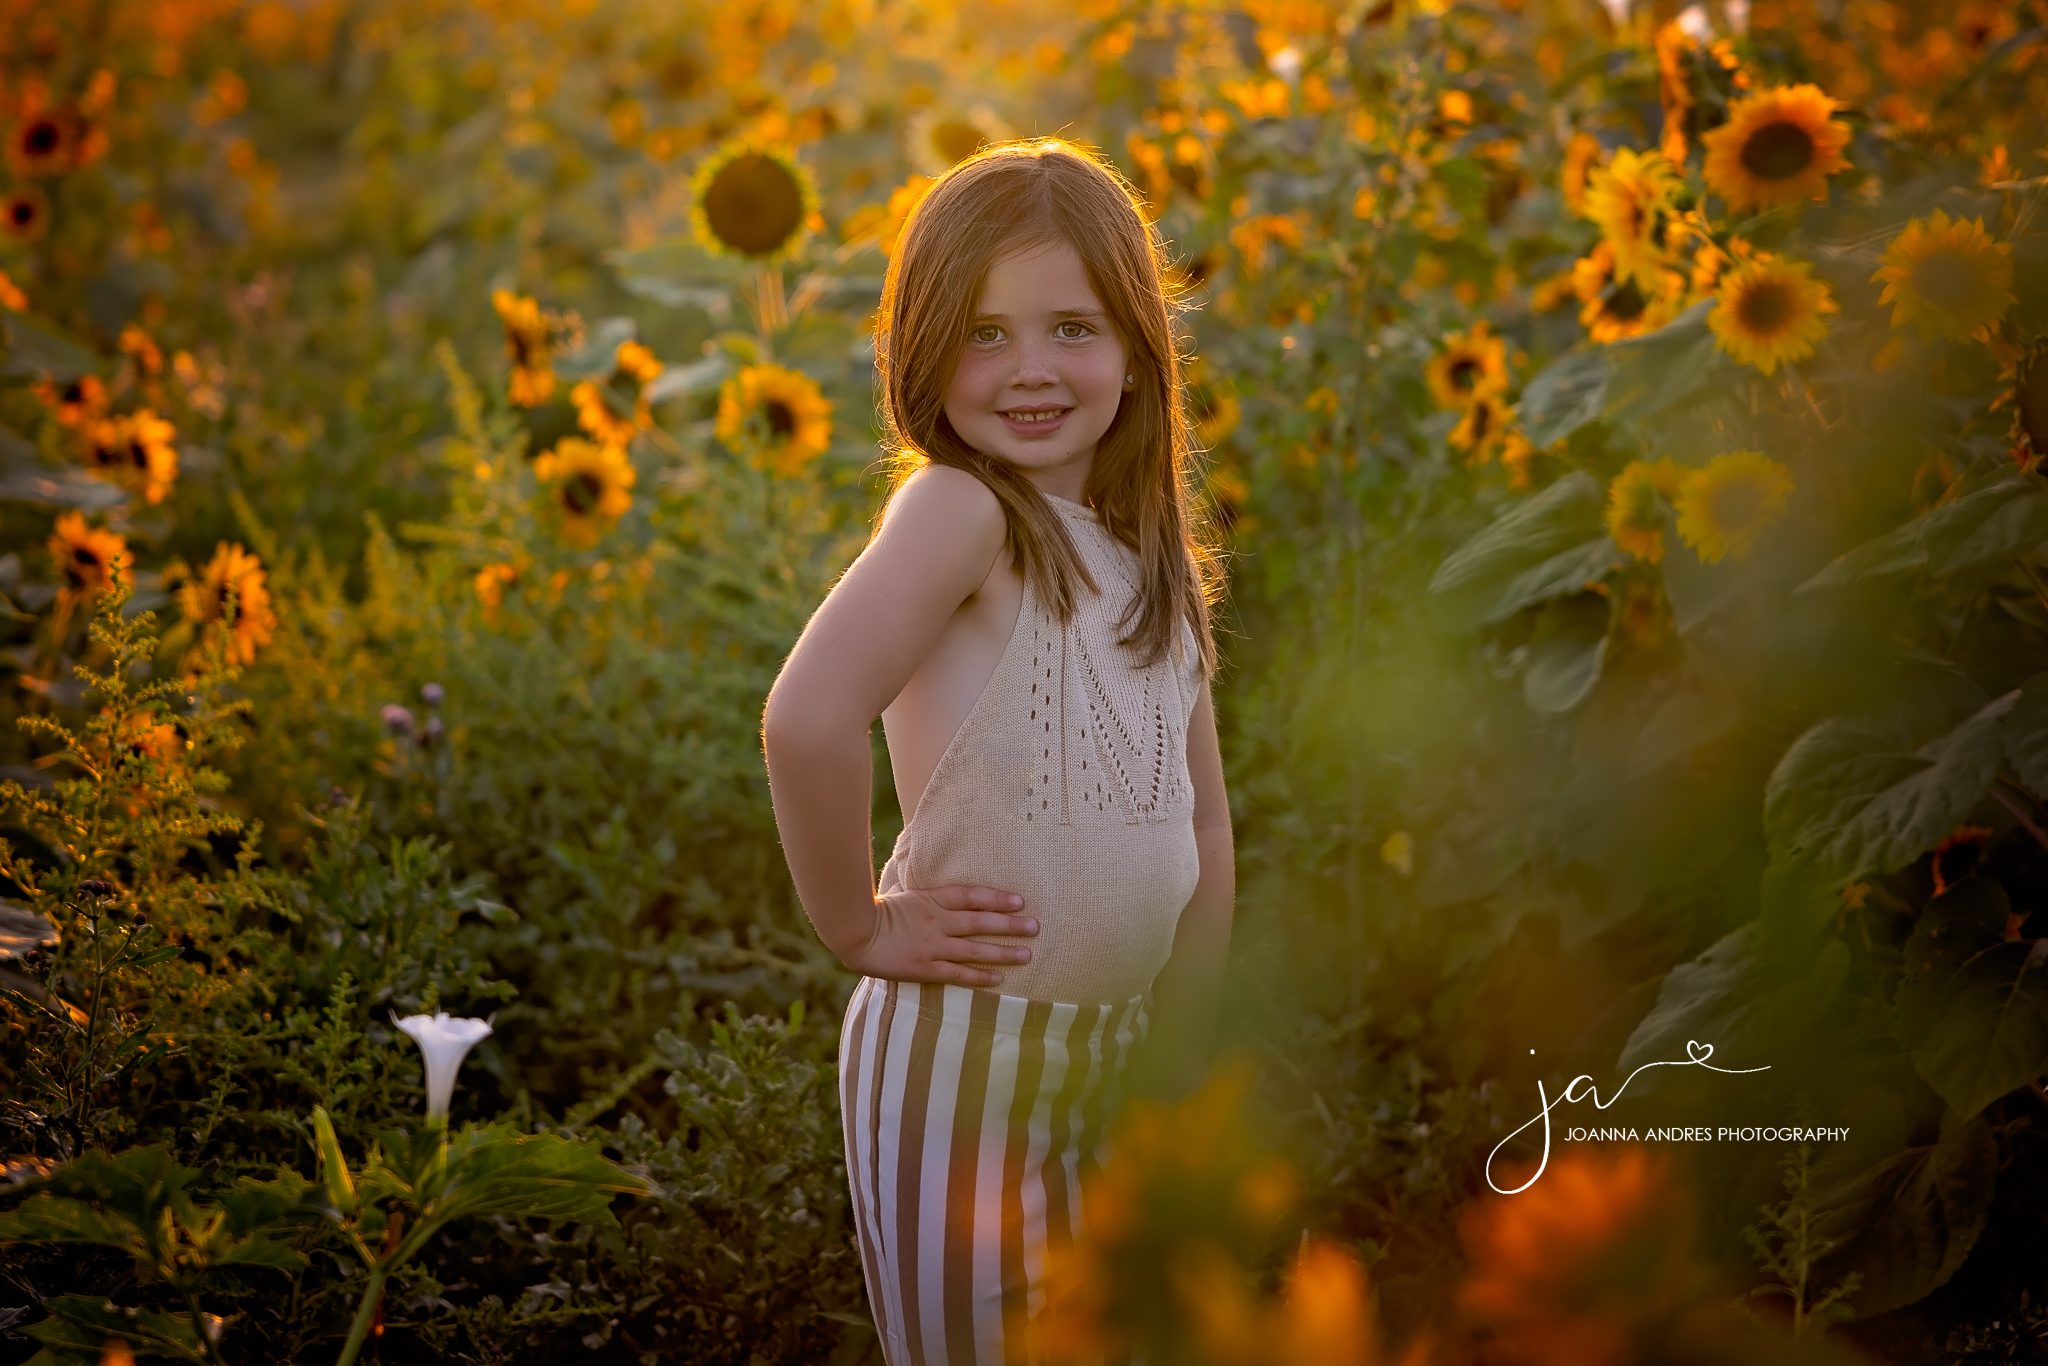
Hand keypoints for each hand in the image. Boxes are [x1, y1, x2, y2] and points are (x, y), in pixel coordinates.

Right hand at [836, 885, 1037, 987]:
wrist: (854, 932)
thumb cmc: (875, 910)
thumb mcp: (902, 892)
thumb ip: (924, 891)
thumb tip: (937, 884)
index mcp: (931, 899)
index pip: (972, 896)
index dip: (997, 898)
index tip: (1019, 901)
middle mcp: (937, 922)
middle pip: (981, 921)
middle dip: (1010, 924)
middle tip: (1035, 927)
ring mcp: (933, 945)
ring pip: (975, 948)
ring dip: (1003, 951)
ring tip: (1027, 953)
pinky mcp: (925, 967)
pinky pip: (958, 973)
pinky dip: (979, 976)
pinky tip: (999, 977)